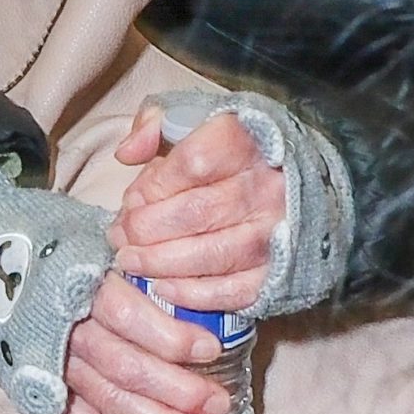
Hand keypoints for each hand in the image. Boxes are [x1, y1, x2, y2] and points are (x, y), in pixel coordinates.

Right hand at [62, 269, 236, 413]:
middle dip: (176, 389)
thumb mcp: (95, 244)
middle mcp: (66, 330)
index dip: (169, 337)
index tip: (210, 348)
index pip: (126, 315)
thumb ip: (136, 262)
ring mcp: (56, 365)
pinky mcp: (47, 393)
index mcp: (78, 287)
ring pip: (108, 398)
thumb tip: (192, 280)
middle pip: (123, 365)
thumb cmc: (63, 259)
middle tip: (217, 402)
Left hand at [109, 102, 283, 310]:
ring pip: (214, 255)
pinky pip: (238, 290)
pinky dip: (197, 295)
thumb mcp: (188, 117)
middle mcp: (267, 187)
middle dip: (147, 230)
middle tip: (119, 238)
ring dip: (162, 264)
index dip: (153, 186)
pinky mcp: (282, 270)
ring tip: (131, 263)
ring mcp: (277, 231)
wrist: (294, 178)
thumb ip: (152, 126)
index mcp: (245, 142)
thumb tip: (126, 153)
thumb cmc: (227, 149)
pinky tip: (165, 289)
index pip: (192, 164)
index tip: (130, 201)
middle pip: (197, 213)